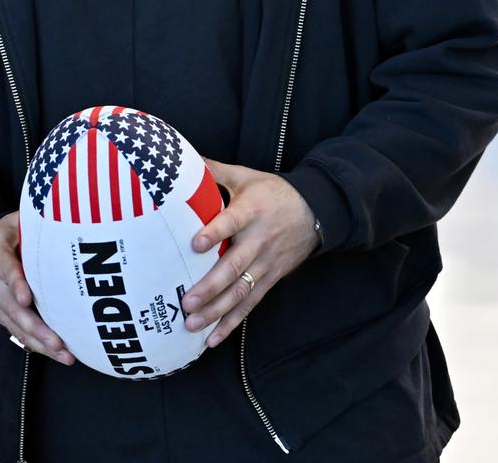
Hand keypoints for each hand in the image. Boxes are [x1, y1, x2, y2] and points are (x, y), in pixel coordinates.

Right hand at [0, 211, 74, 364]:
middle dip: (36, 328)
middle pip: (13, 308)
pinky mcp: (3, 315)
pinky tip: (58, 353)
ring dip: (41, 343)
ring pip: (17, 327)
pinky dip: (38, 345)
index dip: (16, 284)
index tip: (26, 298)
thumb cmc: (6, 233)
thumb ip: (32, 223)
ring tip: (64, 354)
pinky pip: (20, 333)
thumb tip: (62, 214)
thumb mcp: (15, 221)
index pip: (5, 269)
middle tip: (58, 340)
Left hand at [182, 160, 318, 347]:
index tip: (196, 243)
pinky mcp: (271, 279)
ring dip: (217, 311)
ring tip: (192, 324)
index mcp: (251, 211)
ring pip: (241, 291)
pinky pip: (251, 304)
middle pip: (234, 267)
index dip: (215, 233)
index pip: (232, 223)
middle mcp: (258, 240)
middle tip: (186, 302)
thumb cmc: (272, 192)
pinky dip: (232, 323)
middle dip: (210, 287)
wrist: (315, 211)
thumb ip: (215, 171)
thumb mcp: (246, 177)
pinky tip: (212, 339)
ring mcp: (266, 263)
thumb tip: (183, 158)